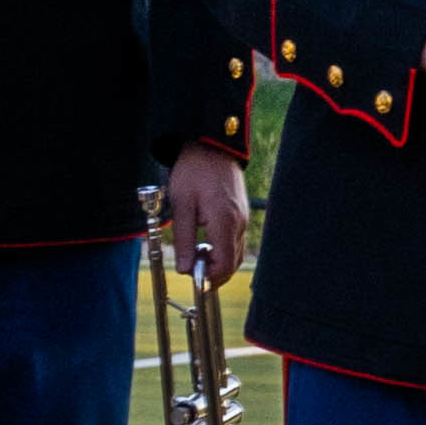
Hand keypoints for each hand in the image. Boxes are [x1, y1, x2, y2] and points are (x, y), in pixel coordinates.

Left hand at [159, 143, 251, 282]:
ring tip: (196, 256)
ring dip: (218, 263)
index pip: (223, 265)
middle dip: (213, 274)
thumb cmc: (194, 171)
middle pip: (232, 264)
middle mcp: (239, 224)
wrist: (213, 146)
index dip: (208, 277)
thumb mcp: (181, 204)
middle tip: (192, 270)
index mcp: (225, 221)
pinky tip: (206, 245)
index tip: (191, 277)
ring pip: (236, 255)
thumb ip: (184, 239)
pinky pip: (236, 242)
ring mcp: (243, 220)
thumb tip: (185, 268)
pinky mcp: (242, 216)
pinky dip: (223, 252)